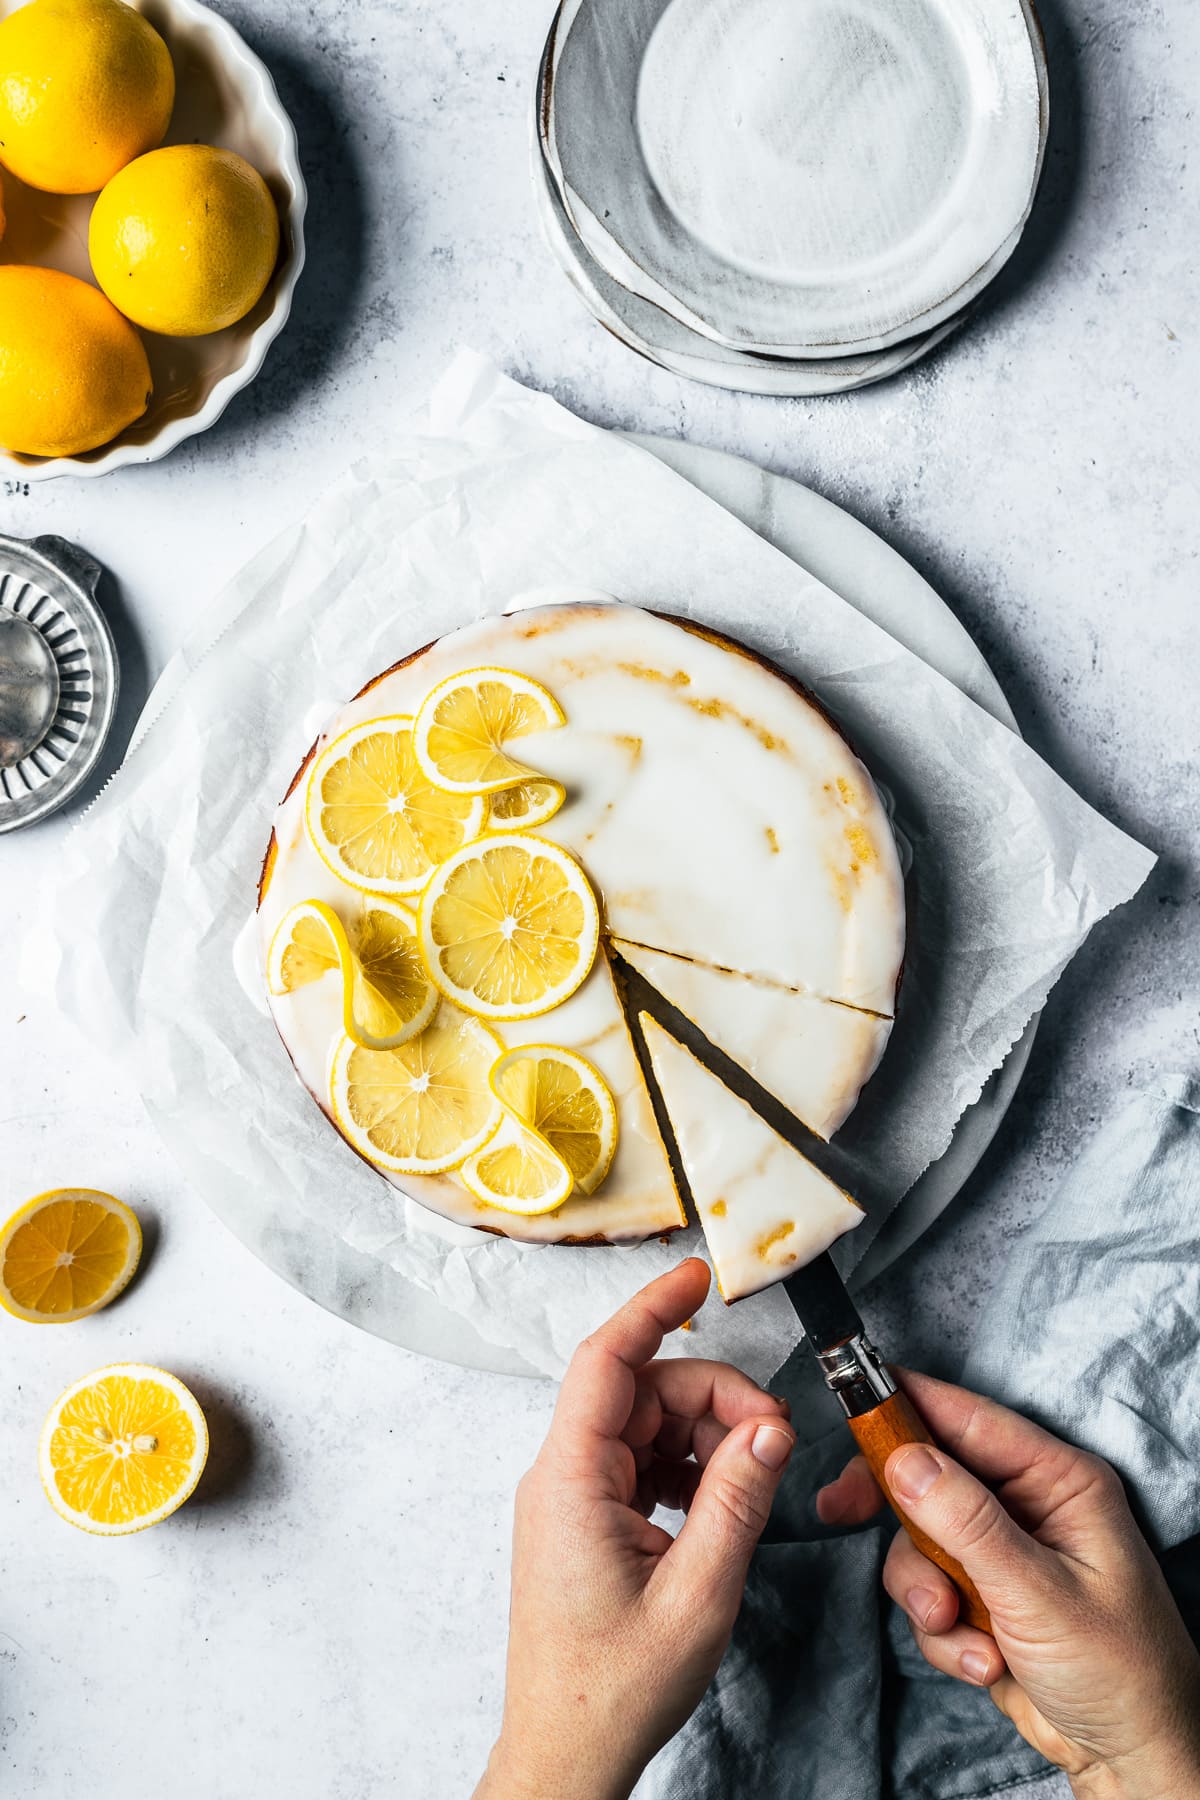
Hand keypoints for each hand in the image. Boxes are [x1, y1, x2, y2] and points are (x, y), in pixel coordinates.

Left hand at [475, 1258, 794, 1799]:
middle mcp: (562, 1475)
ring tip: (755, 1474)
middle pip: (642, 1391)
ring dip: (705, 1434)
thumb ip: (738, 1499)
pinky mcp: (588, 1521)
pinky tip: (724, 1497)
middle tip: (775, 1434)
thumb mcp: (698, 1593)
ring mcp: (573, 1497)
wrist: (567, 1754)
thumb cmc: (615, 1688)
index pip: (607, 1360)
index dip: (652, 1309)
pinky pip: (642, 1462)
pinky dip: (688, 1466)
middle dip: (713, 1397)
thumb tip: (771, 1425)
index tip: (695, 1274)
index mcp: (571, 1478)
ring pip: (647, 1425)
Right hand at [817, 1370, 1199, 1799]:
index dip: (906, 1404)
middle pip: (931, 1475)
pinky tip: (985, 1663)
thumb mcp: (1041, 1594)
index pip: (969, 1419)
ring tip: (960, 1629)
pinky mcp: (982, 1598)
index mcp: (1058, 1481)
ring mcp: (1002, 1553)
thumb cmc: (1121, 1671)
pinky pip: (928, 1594)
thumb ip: (969, 1524)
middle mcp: (1027, 1506)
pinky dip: (943, 1633)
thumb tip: (905, 1460)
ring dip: (927, 1593)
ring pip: (919, 1542)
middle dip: (896, 1509)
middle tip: (840, 1510)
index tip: (848, 1399)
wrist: (1130, 1760)